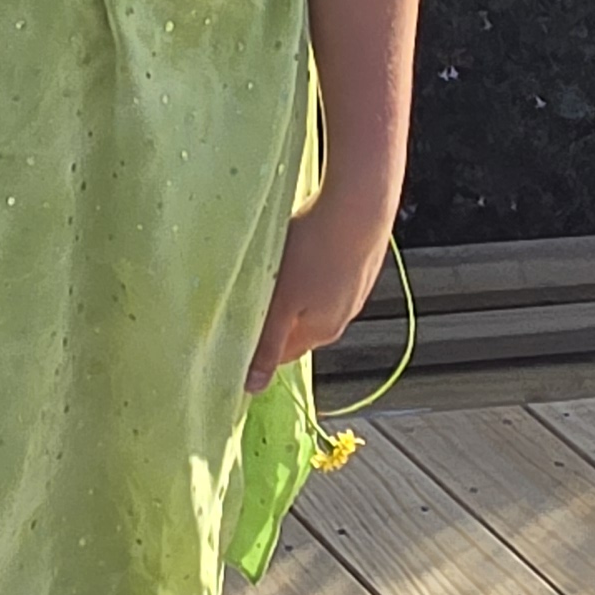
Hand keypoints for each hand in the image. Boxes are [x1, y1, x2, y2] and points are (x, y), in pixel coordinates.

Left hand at [246, 193, 396, 394]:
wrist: (360, 207)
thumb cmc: (315, 252)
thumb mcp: (282, 302)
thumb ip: (268, 345)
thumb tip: (253, 387)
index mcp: (321, 332)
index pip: (283, 356)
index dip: (259, 348)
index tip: (234, 331)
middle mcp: (341, 318)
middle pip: (297, 328)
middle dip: (274, 319)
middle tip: (251, 295)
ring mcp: (353, 292)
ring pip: (312, 302)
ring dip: (293, 293)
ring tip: (276, 269)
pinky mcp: (358, 266)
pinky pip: (326, 279)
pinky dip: (311, 273)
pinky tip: (304, 250)